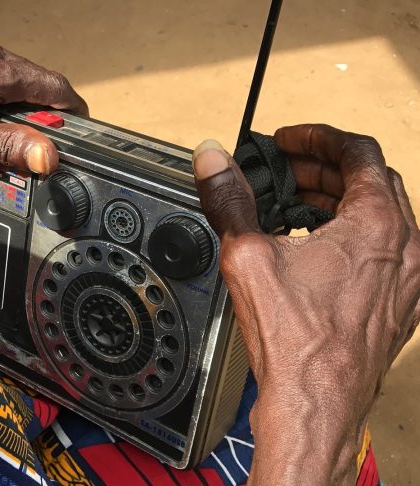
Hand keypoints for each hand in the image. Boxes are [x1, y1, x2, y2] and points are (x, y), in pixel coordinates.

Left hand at [0, 32, 86, 171]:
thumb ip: (8, 145)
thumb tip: (47, 155)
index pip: (51, 84)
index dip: (70, 109)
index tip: (78, 126)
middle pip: (31, 77)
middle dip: (41, 108)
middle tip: (38, 139)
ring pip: (7, 72)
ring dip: (15, 99)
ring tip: (6, 130)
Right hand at [191, 126, 418, 484]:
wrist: (317, 402)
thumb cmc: (295, 341)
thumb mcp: (247, 256)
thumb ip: (229, 199)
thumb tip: (212, 160)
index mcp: (378, 225)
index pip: (358, 151)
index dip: (317, 137)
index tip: (290, 139)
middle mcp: (407, 247)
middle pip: (372, 180)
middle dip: (324, 167)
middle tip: (286, 170)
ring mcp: (410, 277)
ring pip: (384, 214)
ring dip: (340, 199)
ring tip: (297, 204)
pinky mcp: (403, 302)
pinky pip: (387, 249)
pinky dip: (355, 232)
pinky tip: (317, 246)